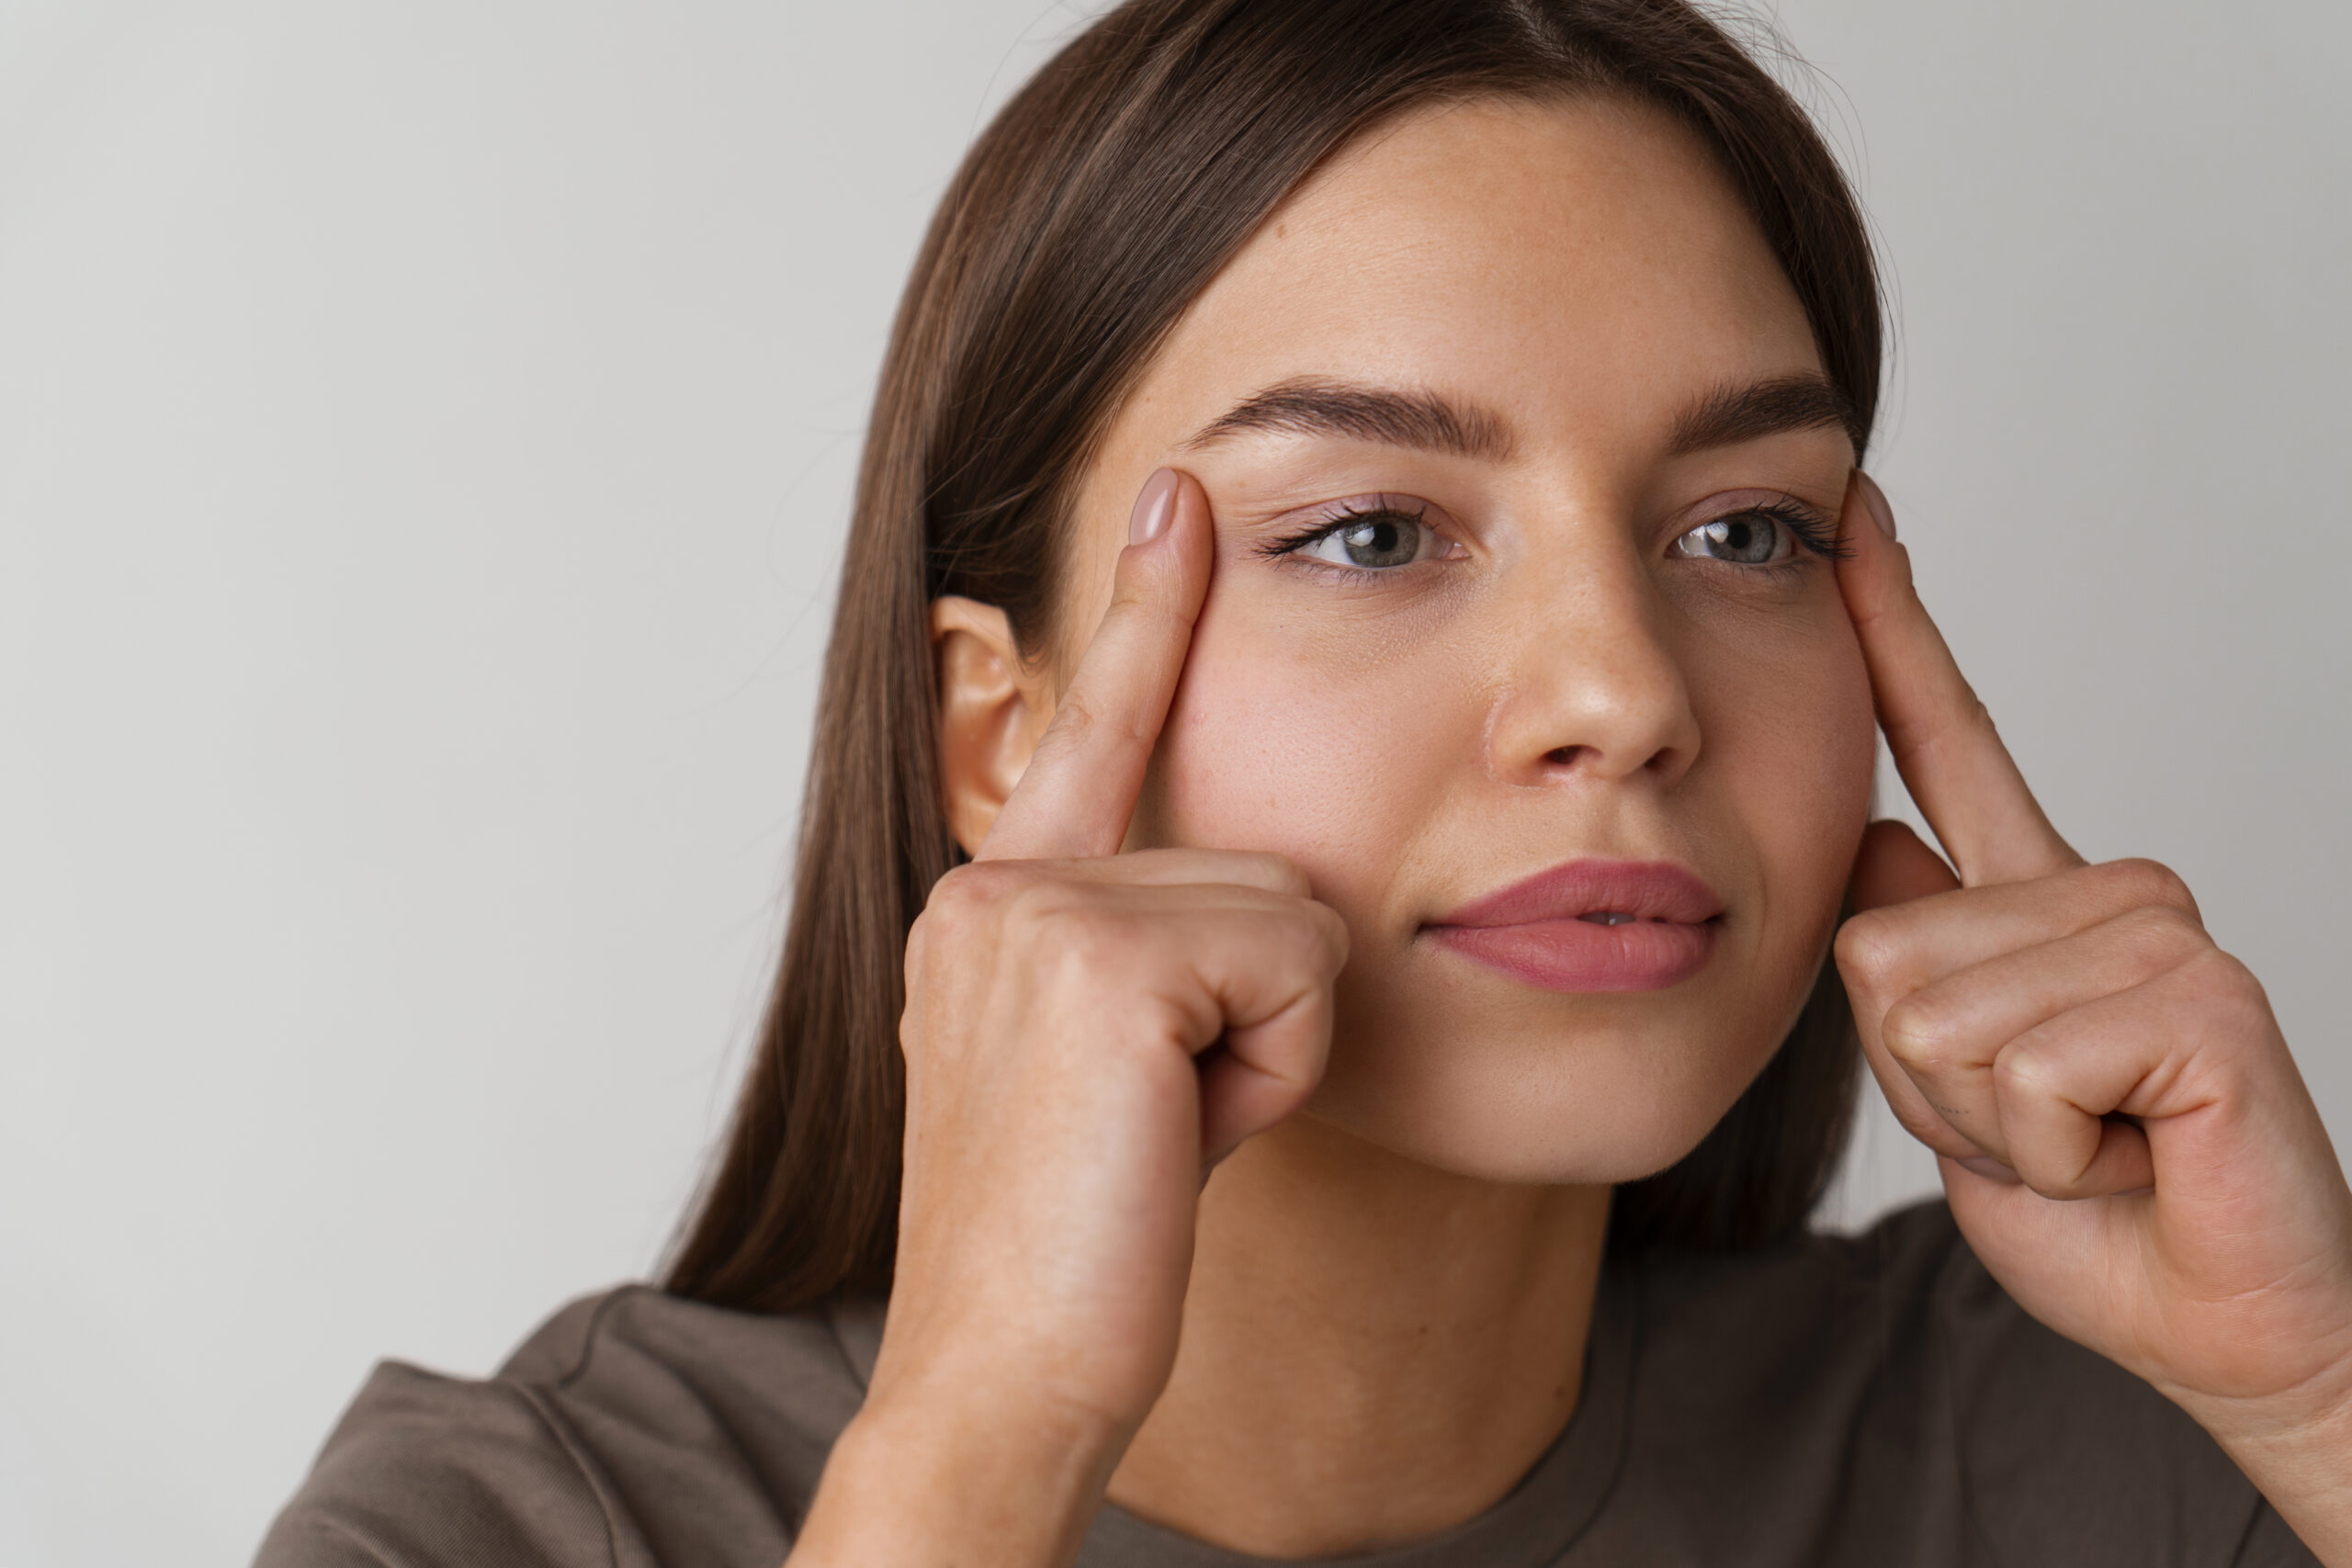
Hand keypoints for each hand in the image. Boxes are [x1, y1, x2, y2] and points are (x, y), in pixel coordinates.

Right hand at [791, 470, 1347, 1567]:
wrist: (1005, 1372)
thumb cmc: (1075, 1245)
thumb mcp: (1104, 1075)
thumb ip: (1144, 963)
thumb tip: (1265, 909)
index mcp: (994, 908)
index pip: (1090, 735)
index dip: (1144, 616)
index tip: (1178, 494)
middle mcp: (997, 886)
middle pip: (1258, 862)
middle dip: (1258, 1007)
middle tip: (1159, 1121)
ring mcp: (1036, 909)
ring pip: (1291, 913)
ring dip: (1268, 1044)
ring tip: (1164, 1134)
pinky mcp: (1102, 953)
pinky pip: (1299, 966)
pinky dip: (1277, 1067)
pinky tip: (1182, 1135)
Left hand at [1833, 472, 2351, 1554]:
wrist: (2225, 1322)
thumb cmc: (2104, 1215)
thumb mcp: (1965, 1090)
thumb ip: (1925, 962)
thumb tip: (1879, 837)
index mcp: (2039, 902)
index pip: (1953, 738)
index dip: (1894, 627)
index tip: (1854, 512)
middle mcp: (2103, 889)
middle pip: (1879, 945)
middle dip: (1924, 1081)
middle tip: (2043, 1126)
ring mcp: (2159, 929)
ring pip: (1933, 1015)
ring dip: (1986, 1123)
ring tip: (2093, 1141)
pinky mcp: (2200, 994)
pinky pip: (2014, 1069)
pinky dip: (2042, 1149)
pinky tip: (2131, 1151)